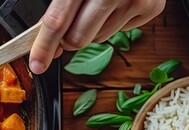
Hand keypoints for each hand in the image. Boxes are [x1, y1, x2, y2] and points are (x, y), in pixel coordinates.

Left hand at [29, 0, 164, 73]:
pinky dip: (114, 22)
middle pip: (78, 39)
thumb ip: (57, 6)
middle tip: (70, 23)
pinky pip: (121, 31)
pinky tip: (117, 3)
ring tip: (99, 3)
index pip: (58, 22)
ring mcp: (135, 1)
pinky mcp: (151, 8)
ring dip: (93, 28)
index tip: (37, 64)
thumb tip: (46, 39)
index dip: (44, 46)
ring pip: (99, 38)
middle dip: (68, 38)